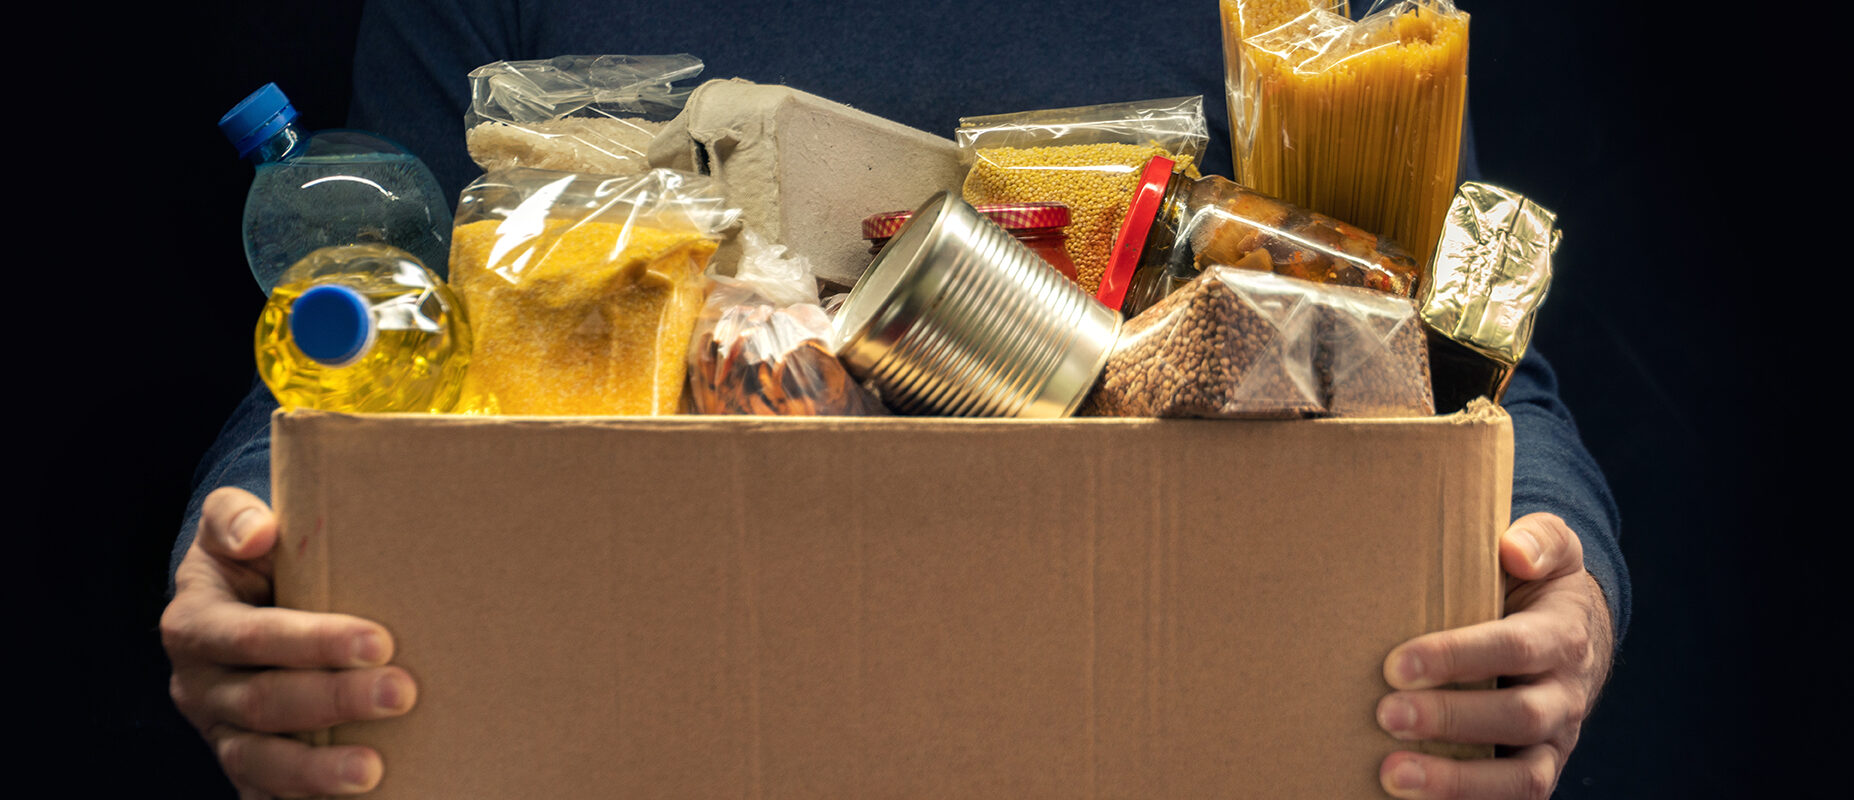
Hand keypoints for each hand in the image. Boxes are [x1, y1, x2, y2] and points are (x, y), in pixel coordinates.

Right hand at [161, 487, 416, 798]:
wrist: (241, 603)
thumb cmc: (255, 558)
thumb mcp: (231, 525)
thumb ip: (234, 517)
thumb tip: (260, 531)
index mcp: (196, 625)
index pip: (252, 637)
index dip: (313, 641)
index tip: (379, 641)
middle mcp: (200, 687)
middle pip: (264, 703)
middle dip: (335, 700)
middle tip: (403, 693)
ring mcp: (220, 734)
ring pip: (260, 762)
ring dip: (317, 770)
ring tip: (373, 770)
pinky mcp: (245, 767)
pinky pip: (265, 796)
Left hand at [1375, 512, 1614, 799]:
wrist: (1572, 637)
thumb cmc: (1536, 586)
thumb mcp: (1551, 549)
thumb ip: (1541, 539)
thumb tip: (1514, 550)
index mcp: (1561, 637)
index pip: (1513, 648)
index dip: (1458, 657)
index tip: (1397, 663)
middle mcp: (1564, 696)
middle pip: (1518, 717)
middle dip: (1450, 719)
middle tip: (1386, 714)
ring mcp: (1553, 743)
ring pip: (1521, 778)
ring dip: (1457, 782)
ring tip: (1392, 776)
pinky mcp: (1534, 773)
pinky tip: (1410, 799)